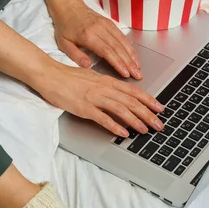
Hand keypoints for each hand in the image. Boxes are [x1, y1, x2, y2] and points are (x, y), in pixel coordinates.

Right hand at [32, 61, 163, 136]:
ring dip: (135, 120)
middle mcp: (103, 88)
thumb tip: (117, 94)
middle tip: (159, 124)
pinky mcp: (83, 107)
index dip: (148, 99)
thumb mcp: (90, 78)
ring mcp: (94, 97)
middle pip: (131, 101)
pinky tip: (123, 133)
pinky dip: (114, 126)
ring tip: (145, 130)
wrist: (49, 75)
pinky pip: (102, 118)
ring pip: (121, 109)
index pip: (132, 90)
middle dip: (147, 113)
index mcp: (106, 80)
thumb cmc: (67, 77)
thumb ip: (105, 85)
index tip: (159, 107)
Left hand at [51, 0, 141, 79]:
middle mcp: (99, 29)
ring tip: (138, 67)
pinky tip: (133, 54)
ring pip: (122, 41)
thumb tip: (88, 66)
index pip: (107, 51)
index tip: (126, 73)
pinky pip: (121, 35)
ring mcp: (105, 24)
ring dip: (132, 55)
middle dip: (129, 63)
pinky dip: (129, 46)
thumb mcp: (63, 43)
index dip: (118, 63)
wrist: (68, 6)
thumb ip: (75, 55)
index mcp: (87, 36)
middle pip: (118, 48)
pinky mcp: (109, 22)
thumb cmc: (65, 26)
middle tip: (138, 74)